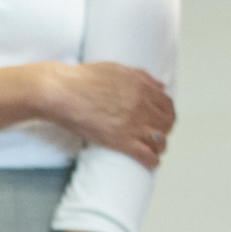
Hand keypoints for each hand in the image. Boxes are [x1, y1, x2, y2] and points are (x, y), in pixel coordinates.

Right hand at [45, 62, 174, 166]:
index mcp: (142, 88)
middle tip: (158, 134)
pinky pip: (146, 156)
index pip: (167, 105)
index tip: (162, 118)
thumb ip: (142, 77)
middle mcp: (141, 106)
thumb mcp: (117, 69)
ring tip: (154, 149)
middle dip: (165, 130)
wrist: (62, 92)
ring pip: (160, 141)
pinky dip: (152, 161)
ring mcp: (132, 125)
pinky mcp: (120, 141)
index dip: (167, 114)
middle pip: (166, 124)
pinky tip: (151, 162)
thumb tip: (161, 86)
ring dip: (159, 146)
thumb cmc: (84, 79)